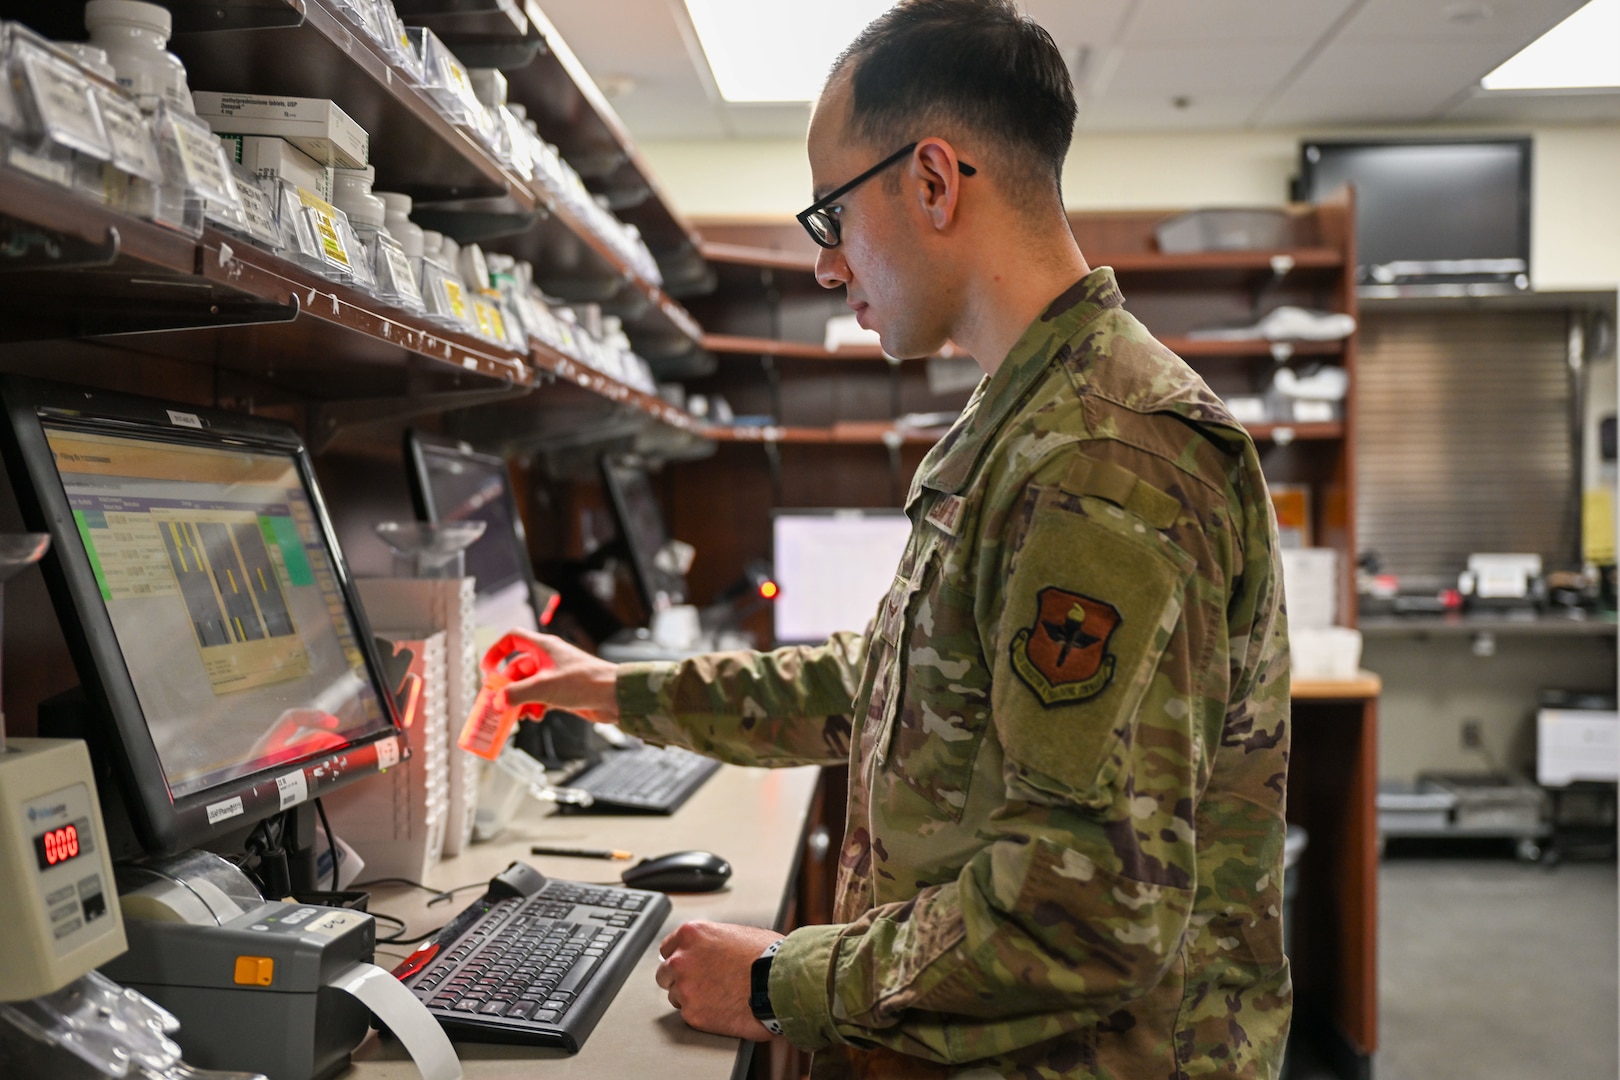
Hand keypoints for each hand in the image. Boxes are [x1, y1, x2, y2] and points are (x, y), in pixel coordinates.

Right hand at [482, 629, 620, 723]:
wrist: (614, 696)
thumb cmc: (585, 682)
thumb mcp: (544, 688)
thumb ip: (516, 694)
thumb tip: (497, 702)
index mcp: (543, 647)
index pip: (513, 639)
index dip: (497, 652)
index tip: (486, 670)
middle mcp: (548, 659)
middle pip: (517, 669)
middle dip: (507, 688)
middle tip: (498, 704)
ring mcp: (555, 675)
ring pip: (527, 686)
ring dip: (520, 700)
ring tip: (518, 715)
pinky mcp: (562, 691)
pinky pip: (539, 697)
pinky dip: (534, 706)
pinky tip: (536, 715)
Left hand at [656, 921, 783, 1040]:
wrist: (780, 983)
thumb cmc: (767, 956)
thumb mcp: (736, 933)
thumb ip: (712, 942)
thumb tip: (709, 951)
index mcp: (692, 934)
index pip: (667, 948)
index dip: (680, 957)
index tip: (686, 964)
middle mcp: (682, 959)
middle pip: (665, 973)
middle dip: (681, 978)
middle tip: (702, 983)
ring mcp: (685, 988)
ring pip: (676, 996)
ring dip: (691, 997)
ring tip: (717, 997)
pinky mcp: (693, 1014)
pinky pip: (689, 1015)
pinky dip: (703, 1014)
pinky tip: (721, 1008)